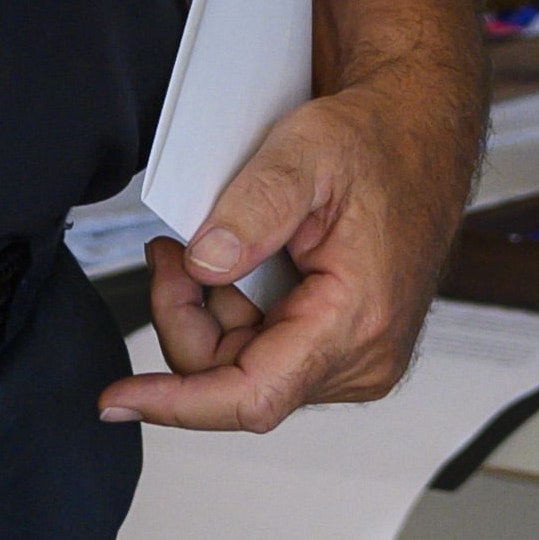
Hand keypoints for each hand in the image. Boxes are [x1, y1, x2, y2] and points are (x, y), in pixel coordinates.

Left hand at [101, 67, 480, 431]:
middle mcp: (362, 358)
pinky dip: (234, 312)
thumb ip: (253, 208)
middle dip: (185, 316)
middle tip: (169, 250)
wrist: (419, 136)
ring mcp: (355, 358)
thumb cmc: (380, 143)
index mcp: (357, 321)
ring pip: (243, 369)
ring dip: (209, 311)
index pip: (253, 396)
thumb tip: (204, 264)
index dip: (177, 403)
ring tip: (203, 244)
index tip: (119, 398)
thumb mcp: (309, 152)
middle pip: (233, 379)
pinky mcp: (341, 348)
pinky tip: (237, 264)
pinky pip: (264, 353)